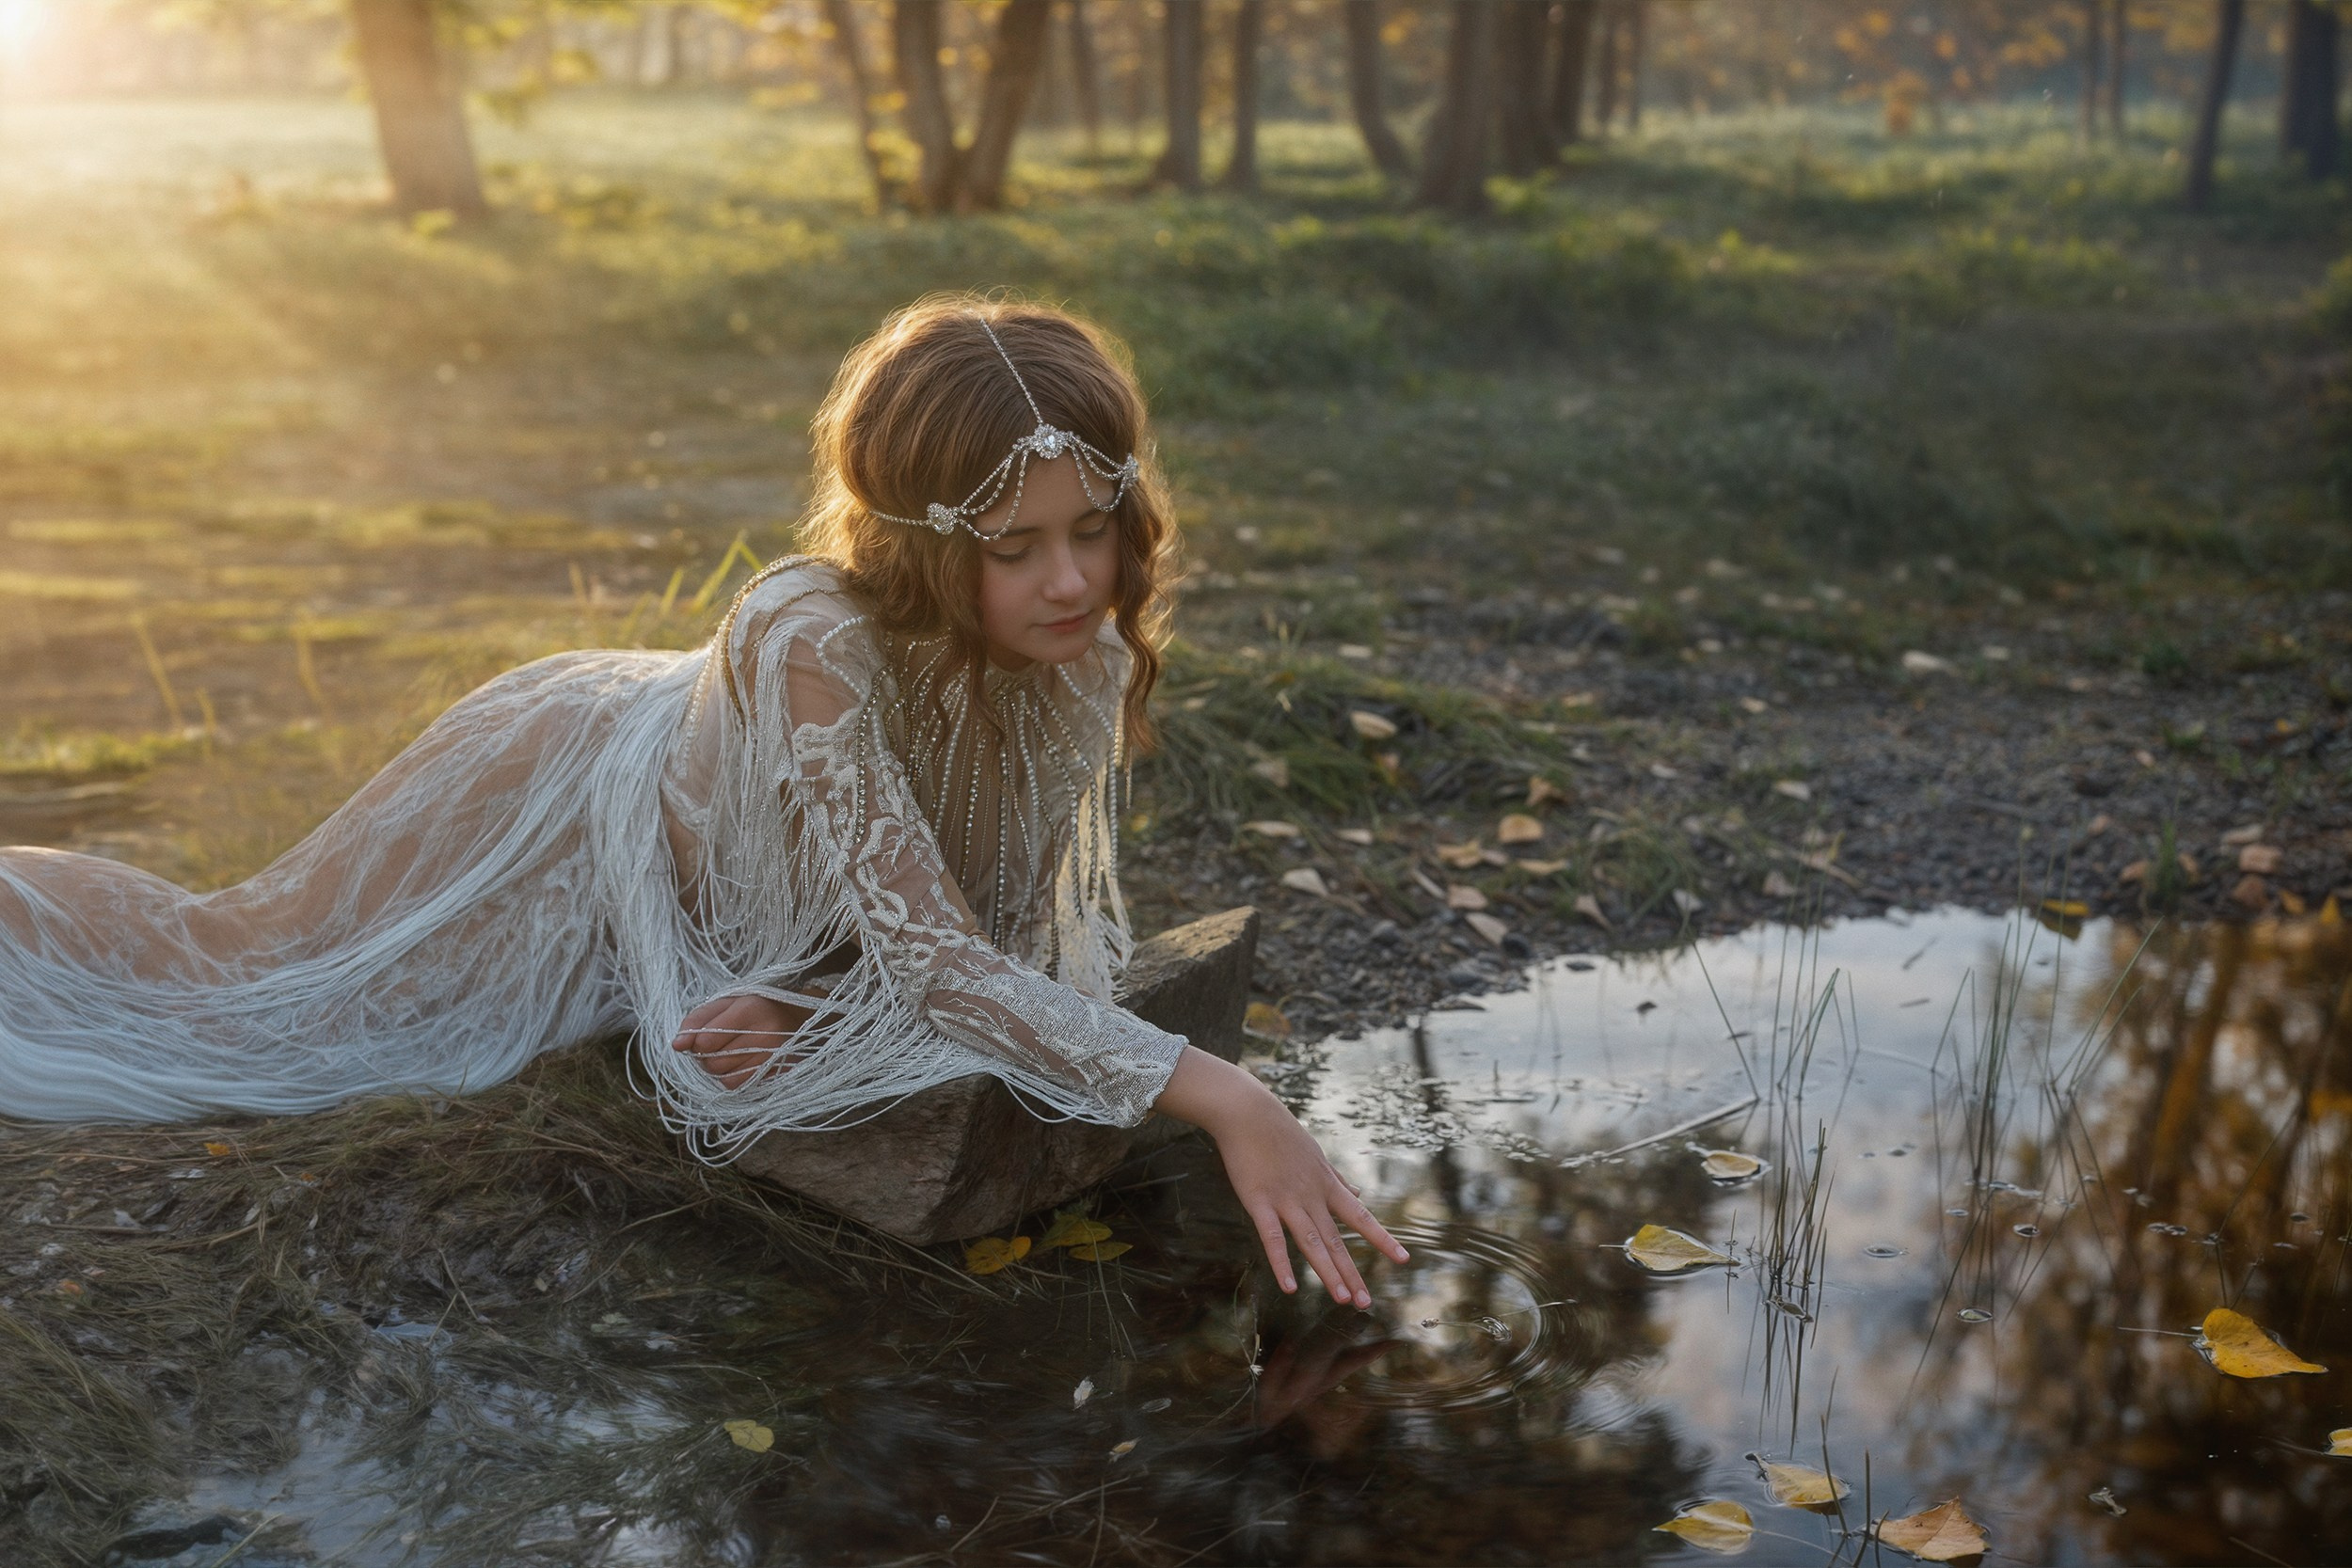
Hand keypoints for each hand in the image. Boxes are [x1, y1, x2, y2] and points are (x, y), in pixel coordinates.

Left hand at [669, 993, 812, 1089]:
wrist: (796, 1018)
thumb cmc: (754, 1008)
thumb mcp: (724, 1004)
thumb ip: (696, 1021)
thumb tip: (676, 1045)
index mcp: (750, 1008)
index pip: (705, 1040)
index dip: (697, 1042)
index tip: (704, 1036)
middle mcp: (765, 1032)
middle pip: (713, 1062)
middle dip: (706, 1058)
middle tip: (717, 1045)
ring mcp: (774, 1055)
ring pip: (724, 1077)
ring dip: (719, 1069)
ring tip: (730, 1053)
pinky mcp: (778, 1072)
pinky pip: (739, 1085)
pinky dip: (732, 1078)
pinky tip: (740, 1064)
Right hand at [1151, 1047, 1408, 1306]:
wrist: (1248, 1111)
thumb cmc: (1279, 1132)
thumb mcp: (1315, 1155)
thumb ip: (1336, 1178)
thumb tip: (1358, 1194)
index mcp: (1326, 1184)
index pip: (1360, 1217)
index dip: (1382, 1239)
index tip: (1404, 1259)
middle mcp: (1312, 1196)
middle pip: (1336, 1240)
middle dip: (1352, 1272)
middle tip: (1365, 1303)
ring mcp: (1286, 1199)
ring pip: (1312, 1243)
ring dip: (1328, 1272)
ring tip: (1343, 1300)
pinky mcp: (1259, 1201)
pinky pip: (1272, 1238)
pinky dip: (1282, 1263)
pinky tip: (1290, 1288)